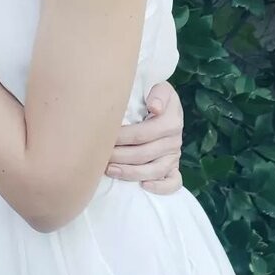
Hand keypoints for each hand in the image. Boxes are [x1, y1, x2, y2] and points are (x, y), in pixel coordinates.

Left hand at [105, 80, 183, 194]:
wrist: (164, 103)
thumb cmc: (154, 95)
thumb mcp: (159, 87)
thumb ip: (158, 93)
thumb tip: (154, 107)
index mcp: (170, 122)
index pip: (142, 134)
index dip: (121, 137)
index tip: (103, 137)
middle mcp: (174, 141)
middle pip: (144, 154)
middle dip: (120, 156)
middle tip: (100, 156)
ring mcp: (174, 156)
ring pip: (155, 170)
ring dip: (132, 173)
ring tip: (111, 171)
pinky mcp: (174, 167)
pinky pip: (173, 182)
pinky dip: (161, 187)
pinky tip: (144, 186)